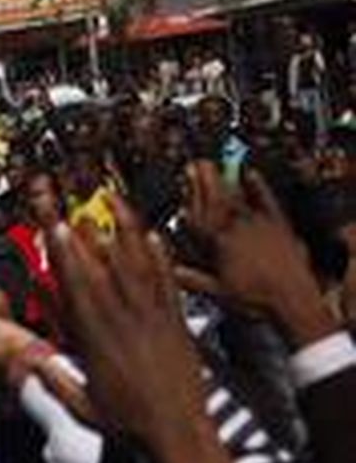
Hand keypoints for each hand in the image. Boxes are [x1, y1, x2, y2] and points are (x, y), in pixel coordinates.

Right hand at [51, 196, 205, 445]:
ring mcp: (154, 319)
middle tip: (76, 211)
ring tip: (114, 209)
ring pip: (137, 269)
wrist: (179, 432)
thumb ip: (56, 381)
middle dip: (87, 238)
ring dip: (123, 236)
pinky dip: (161, 258)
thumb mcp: (83, 407)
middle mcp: (126, 323)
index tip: (56, 230)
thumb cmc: (131, 424)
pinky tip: (154, 237)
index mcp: (99, 341)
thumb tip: (29, 364)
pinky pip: (168, 282)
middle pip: (103, 270)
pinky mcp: (178, 323)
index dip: (66, 256)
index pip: (78, 288)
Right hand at [178, 161, 333, 346]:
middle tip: (195, 164)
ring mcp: (258, 225)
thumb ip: (192, 279)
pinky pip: (266, 201)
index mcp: (218, 245)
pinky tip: (251, 173)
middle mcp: (236, 230)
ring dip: (223, 182)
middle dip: (203, 182)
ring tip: (213, 166)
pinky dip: (258, 186)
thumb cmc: (256, 298)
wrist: (292, 298)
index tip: (178, 192)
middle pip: (214, 201)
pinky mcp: (278, 226)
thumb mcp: (217, 293)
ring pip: (235, 198)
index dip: (186, 203)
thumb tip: (172, 271)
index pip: (197, 219)